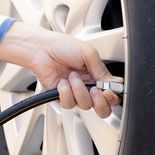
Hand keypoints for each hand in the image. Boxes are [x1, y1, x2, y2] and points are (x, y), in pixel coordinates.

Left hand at [0, 22, 121, 117]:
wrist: (41, 49)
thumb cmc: (62, 46)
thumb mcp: (88, 53)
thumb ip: (102, 70)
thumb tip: (113, 84)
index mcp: (96, 75)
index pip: (111, 94)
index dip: (112, 97)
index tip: (108, 91)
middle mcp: (87, 86)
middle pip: (102, 108)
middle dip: (101, 103)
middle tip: (95, 91)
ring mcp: (75, 93)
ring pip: (85, 105)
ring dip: (79, 90)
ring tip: (72, 76)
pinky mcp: (61, 97)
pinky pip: (69, 104)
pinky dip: (66, 92)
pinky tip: (62, 82)